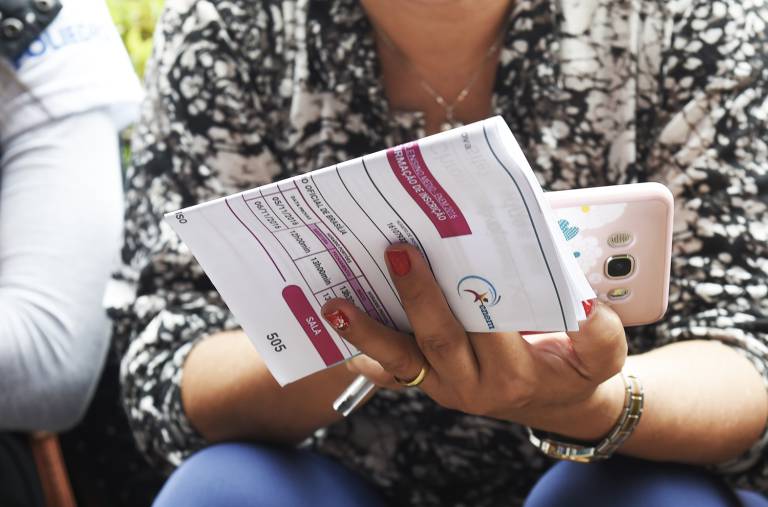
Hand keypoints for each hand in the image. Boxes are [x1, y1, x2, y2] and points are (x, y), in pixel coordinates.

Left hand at [322, 244, 628, 439]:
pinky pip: (387, 369)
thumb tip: (582, 298)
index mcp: (515, 375)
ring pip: (400, 360)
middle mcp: (470, 385)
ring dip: (366, 330)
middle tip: (399, 249)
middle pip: (437, 342)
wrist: (550, 401)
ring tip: (334, 304)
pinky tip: (332, 321)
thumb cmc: (572, 369)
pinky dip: (360, 347)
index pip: (493, 331)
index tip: (464, 255)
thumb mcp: (602, 355)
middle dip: (417, 297)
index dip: (479, 297)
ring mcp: (441, 386)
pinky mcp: (423, 380)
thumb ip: (599, 331)